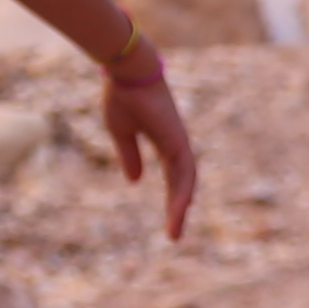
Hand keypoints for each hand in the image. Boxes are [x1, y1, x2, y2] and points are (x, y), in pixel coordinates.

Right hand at [98, 54, 197, 240]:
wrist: (127, 73)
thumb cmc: (123, 96)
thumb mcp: (122, 133)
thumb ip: (130, 156)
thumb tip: (135, 181)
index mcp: (164, 142)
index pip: (173, 177)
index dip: (172, 199)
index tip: (169, 221)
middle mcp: (176, 144)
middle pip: (183, 183)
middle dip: (178, 209)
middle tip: (174, 234)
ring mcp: (179, 142)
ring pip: (187, 182)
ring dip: (181, 207)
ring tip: (174, 232)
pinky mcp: (178, 140)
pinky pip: (185, 172)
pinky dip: (183, 192)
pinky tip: (180, 210)